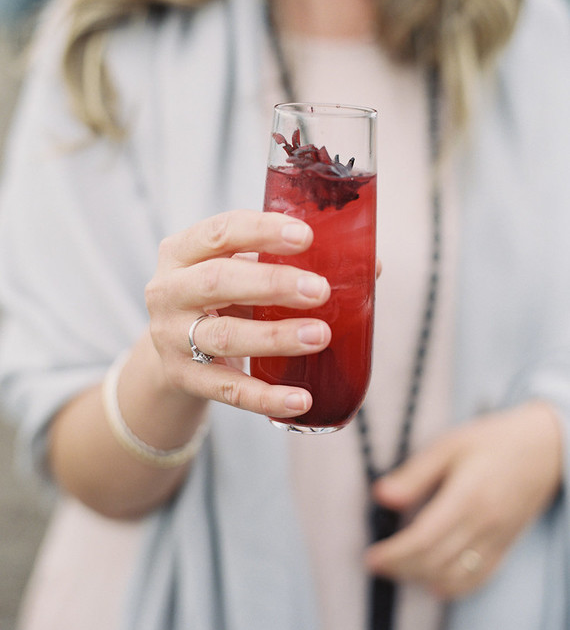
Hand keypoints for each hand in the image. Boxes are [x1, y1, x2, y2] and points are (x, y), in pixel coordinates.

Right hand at [145, 209, 331, 417]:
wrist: (171, 349)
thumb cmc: (220, 297)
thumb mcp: (238, 269)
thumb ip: (286, 261)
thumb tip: (370, 266)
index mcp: (181, 251)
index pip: (219, 231)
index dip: (262, 231)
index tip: (306, 236)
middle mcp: (168, 291)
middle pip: (219, 281)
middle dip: (273, 283)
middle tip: (320, 290)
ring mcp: (172, 338)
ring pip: (227, 335)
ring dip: (277, 336)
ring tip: (321, 335)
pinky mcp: (185, 378)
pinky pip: (229, 390)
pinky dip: (267, 396)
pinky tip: (302, 398)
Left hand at [365, 401, 562, 597]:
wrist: (543, 448)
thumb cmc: (492, 441)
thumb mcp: (448, 445)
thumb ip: (414, 474)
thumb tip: (380, 495)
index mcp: (467, 496)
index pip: (425, 539)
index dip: (394, 553)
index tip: (371, 556)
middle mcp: (485, 524)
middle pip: (436, 562)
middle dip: (400, 568)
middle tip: (375, 563)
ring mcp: (498, 539)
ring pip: (455, 576)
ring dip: (421, 578)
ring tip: (396, 568)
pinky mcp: (505, 546)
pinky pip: (478, 578)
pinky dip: (453, 586)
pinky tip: (432, 582)